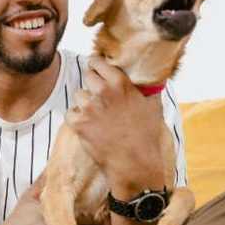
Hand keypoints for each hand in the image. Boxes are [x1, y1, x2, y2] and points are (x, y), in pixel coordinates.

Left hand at [65, 55, 165, 193]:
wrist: (134, 163)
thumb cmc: (146, 136)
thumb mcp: (153, 106)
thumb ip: (149, 88)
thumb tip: (154, 77)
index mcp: (120, 83)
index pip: (98, 62)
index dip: (96, 65)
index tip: (97, 68)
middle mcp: (102, 92)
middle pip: (87, 76)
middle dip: (92, 84)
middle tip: (98, 95)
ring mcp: (89, 107)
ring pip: (78, 95)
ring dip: (85, 103)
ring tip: (96, 114)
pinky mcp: (79, 123)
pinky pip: (70, 113)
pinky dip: (76, 118)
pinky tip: (88, 124)